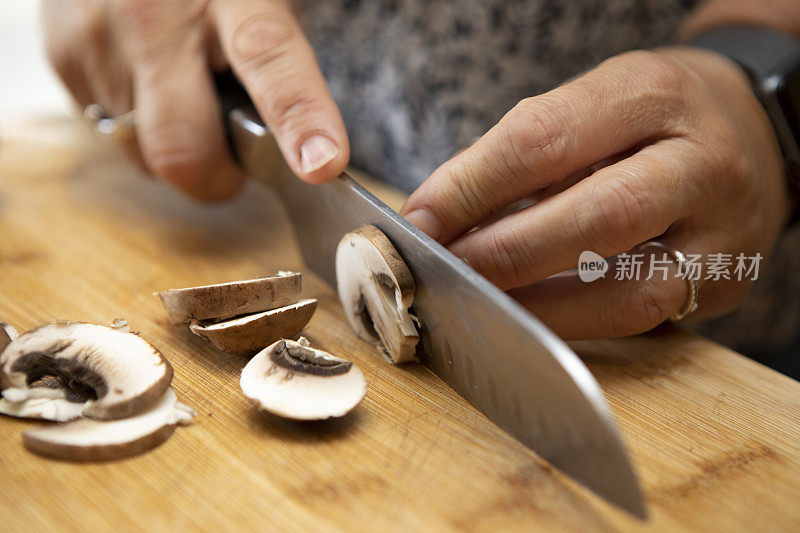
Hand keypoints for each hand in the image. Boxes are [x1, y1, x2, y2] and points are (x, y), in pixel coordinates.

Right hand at [43, 0, 348, 200]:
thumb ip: (276, 63)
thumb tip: (310, 148)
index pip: (269, 60)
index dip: (299, 118)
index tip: (322, 164)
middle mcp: (155, 15)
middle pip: (183, 146)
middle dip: (213, 179)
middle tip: (232, 168)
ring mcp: (99, 36)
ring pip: (143, 154)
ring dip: (174, 149)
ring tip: (184, 95)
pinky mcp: (62, 55)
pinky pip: (111, 133)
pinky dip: (138, 129)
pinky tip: (148, 83)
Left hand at [401, 48, 790, 338]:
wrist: (745, 134)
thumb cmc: (642, 121)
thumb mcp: (585, 108)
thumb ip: (515, 159)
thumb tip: (434, 221)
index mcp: (650, 94)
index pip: (543, 140)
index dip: (469, 188)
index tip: (418, 222)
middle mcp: (701, 161)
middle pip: (596, 217)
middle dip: (504, 256)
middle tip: (444, 273)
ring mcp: (724, 231)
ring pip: (625, 290)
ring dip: (535, 306)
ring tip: (478, 305)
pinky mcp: (725, 284)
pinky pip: (640, 321)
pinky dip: (571, 325)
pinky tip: (526, 319)